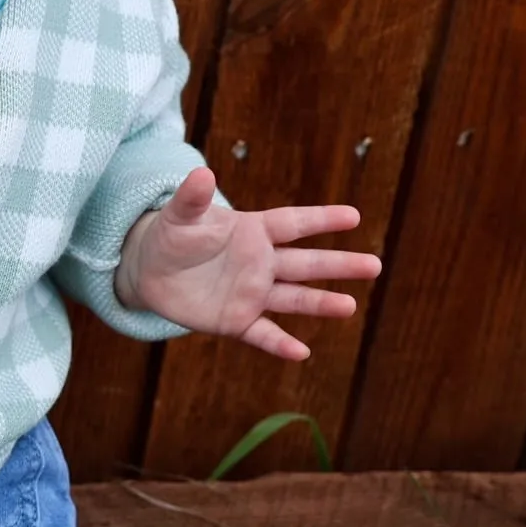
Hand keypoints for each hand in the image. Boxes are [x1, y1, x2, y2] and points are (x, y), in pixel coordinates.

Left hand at [115, 168, 380, 360]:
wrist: (151, 271)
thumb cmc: (172, 236)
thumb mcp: (179, 215)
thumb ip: (192, 198)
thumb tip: (201, 173)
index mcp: (253, 231)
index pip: (293, 223)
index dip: (321, 219)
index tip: (353, 216)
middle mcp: (261, 263)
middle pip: (305, 263)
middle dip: (338, 265)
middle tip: (374, 265)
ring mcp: (252, 293)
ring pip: (293, 299)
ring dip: (320, 303)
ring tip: (349, 307)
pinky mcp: (237, 321)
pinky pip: (262, 334)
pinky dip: (280, 344)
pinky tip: (301, 353)